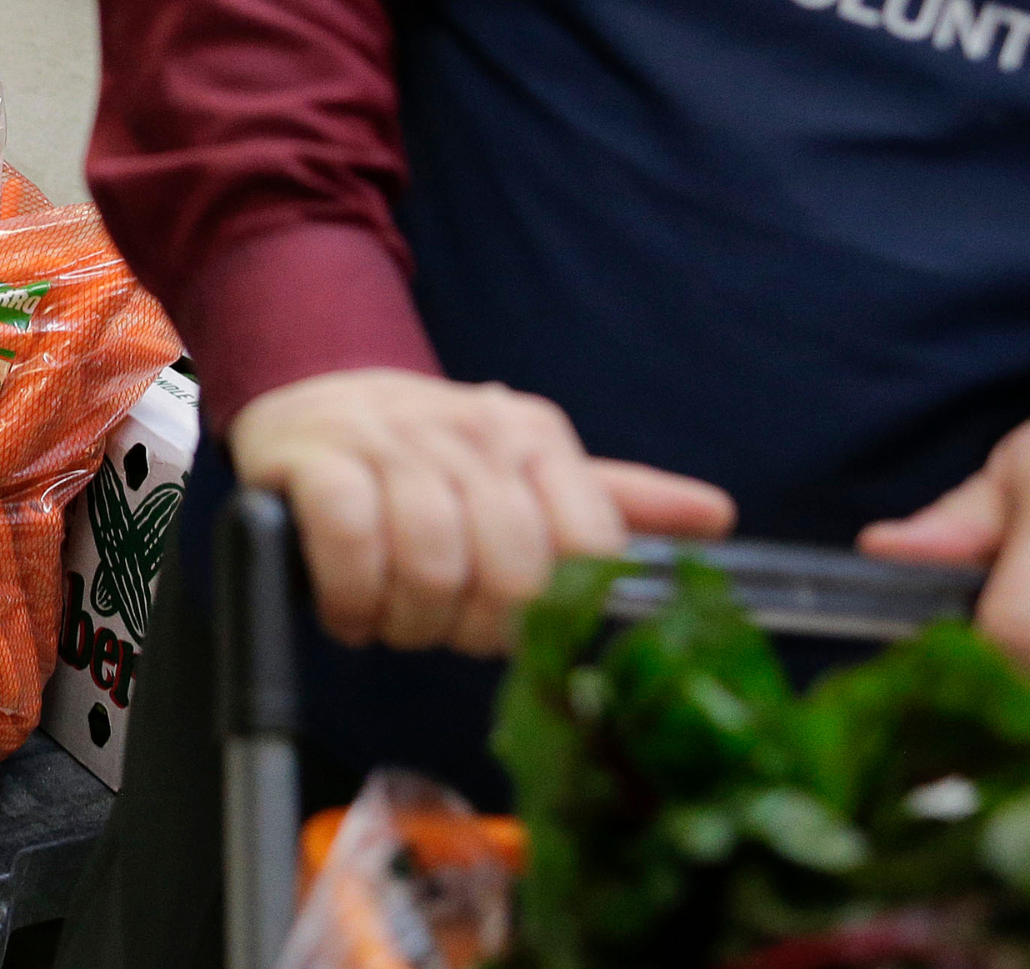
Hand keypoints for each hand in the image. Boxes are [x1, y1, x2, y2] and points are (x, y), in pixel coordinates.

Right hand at [227, 368, 735, 655]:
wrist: (311, 401)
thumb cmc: (428, 456)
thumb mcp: (522, 468)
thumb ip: (612, 500)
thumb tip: (719, 517)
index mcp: (535, 437)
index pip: (587, 546)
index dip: (554, 609)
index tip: (516, 623)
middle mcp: (472, 431)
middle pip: (510, 571)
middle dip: (475, 629)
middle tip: (443, 628)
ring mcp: (392, 441)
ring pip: (431, 564)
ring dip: (409, 623)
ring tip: (390, 620)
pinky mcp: (320, 458)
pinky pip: (354, 545)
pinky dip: (352, 600)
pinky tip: (347, 610)